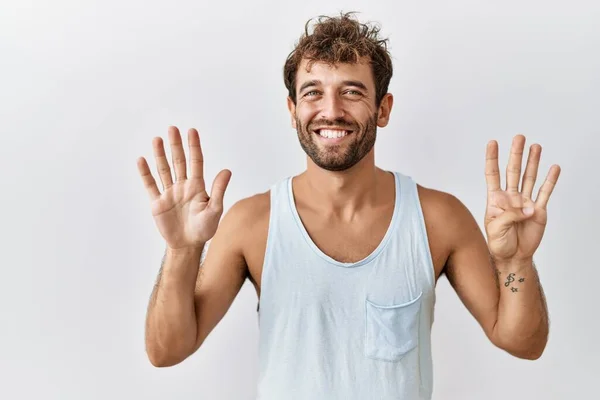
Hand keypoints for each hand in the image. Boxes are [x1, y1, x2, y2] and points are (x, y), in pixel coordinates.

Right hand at [137, 126, 231, 249]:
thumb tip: (227, 170)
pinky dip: (145, 173)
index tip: (192, 131)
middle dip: (176, 145)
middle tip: (172, 128)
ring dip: (160, 155)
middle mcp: (183, 186)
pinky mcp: (158, 202)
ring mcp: (169, 193)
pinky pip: (150, 185)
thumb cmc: (204, 229)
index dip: (194, 146)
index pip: (196, 162)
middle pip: (178, 161)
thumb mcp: (215, 210)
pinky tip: (142, 160)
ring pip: (164, 169)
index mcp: (197, 186)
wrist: (188, 245)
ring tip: (157, 139)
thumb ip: (219, 190)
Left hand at [484, 134, 560, 263]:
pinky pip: (545, 193)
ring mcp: (525, 202)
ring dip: (533, 162)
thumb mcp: (496, 229)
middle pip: (513, 171)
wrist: (513, 257)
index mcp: (495, 200)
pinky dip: (550, 180)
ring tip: (535, 146)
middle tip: (519, 137)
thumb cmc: (499, 243)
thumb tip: (528, 207)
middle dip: (516, 154)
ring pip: (529, 177)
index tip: (492, 143)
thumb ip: (509, 216)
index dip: (492, 159)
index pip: (492, 175)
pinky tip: (554, 168)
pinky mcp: (538, 210)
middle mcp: (510, 197)